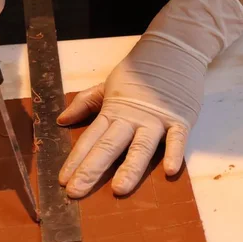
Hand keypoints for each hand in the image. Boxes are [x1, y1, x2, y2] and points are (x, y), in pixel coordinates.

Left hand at [57, 0, 242, 197]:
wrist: (174, 50)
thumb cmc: (142, 70)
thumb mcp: (109, 83)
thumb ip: (87, 102)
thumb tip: (62, 120)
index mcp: (113, 110)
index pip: (91, 138)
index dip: (76, 159)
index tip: (62, 180)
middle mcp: (132, 118)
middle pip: (109, 146)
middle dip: (92, 169)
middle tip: (76, 192)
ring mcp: (157, 120)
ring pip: (141, 147)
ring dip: (130, 168)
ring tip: (119, 189)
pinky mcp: (180, 119)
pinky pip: (177, 139)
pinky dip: (174, 153)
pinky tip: (170, 171)